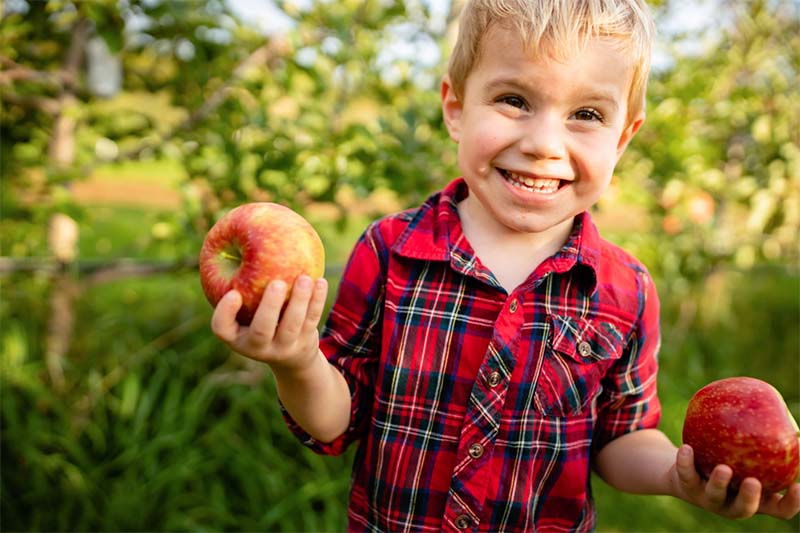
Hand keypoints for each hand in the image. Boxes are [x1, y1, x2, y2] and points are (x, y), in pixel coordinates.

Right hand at [211, 275, 328, 372]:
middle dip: (269, 307)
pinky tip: (320, 281)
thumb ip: (241, 285)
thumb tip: (242, 238)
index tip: (233, 293)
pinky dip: (317, 301)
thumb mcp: (245, 312)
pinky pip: (312, 320)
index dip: (225, 313)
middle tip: (276, 283)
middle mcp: (257, 347)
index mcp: (236, 337)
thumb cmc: (259, 321)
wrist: (290, 356)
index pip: (222, 329)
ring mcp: (283, 348)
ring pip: (291, 326)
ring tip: (304, 278)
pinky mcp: (305, 343)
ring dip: (299, 301)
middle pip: (261, 330)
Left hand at [674, 444, 799, 519]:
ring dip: (719, 482)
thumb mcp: (746, 456)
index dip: (792, 502)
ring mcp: (708, 498)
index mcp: (755, 499)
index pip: (779, 508)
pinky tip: (687, 448)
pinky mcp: (686, 486)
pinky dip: (686, 462)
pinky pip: (686, 474)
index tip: (798, 486)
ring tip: (723, 468)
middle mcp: (732, 503)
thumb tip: (782, 412)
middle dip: (750, 497)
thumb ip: (762, 444)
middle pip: (744, 508)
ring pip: (714, 495)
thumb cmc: (727, 460)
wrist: (685, 471)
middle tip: (753, 482)